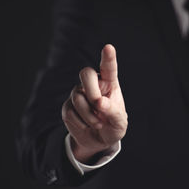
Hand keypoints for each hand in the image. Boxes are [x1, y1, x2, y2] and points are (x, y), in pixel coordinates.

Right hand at [62, 44, 127, 162]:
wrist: (98, 140)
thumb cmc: (113, 126)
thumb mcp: (119, 122)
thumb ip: (113, 111)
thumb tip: (99, 103)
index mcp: (109, 83)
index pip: (108, 67)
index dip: (108, 57)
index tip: (108, 48)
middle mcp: (93, 84)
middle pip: (86, 74)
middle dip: (91, 90)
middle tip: (99, 105)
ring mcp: (79, 93)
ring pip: (78, 97)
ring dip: (89, 114)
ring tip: (98, 123)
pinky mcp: (68, 106)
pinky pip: (70, 111)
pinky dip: (81, 122)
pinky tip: (87, 126)